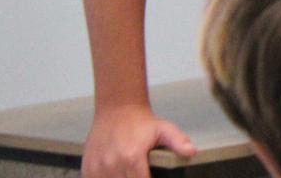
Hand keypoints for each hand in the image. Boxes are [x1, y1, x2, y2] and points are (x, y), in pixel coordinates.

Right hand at [82, 104, 196, 177]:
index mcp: (132, 158)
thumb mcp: (164, 129)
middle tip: (140, 173)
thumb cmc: (143, 122)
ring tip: (128, 173)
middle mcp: (112, 164)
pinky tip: (116, 175)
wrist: (117, 109)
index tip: (150, 176)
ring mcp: (97, 168)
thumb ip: (178, 142)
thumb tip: (192, 152)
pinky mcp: (87, 168)